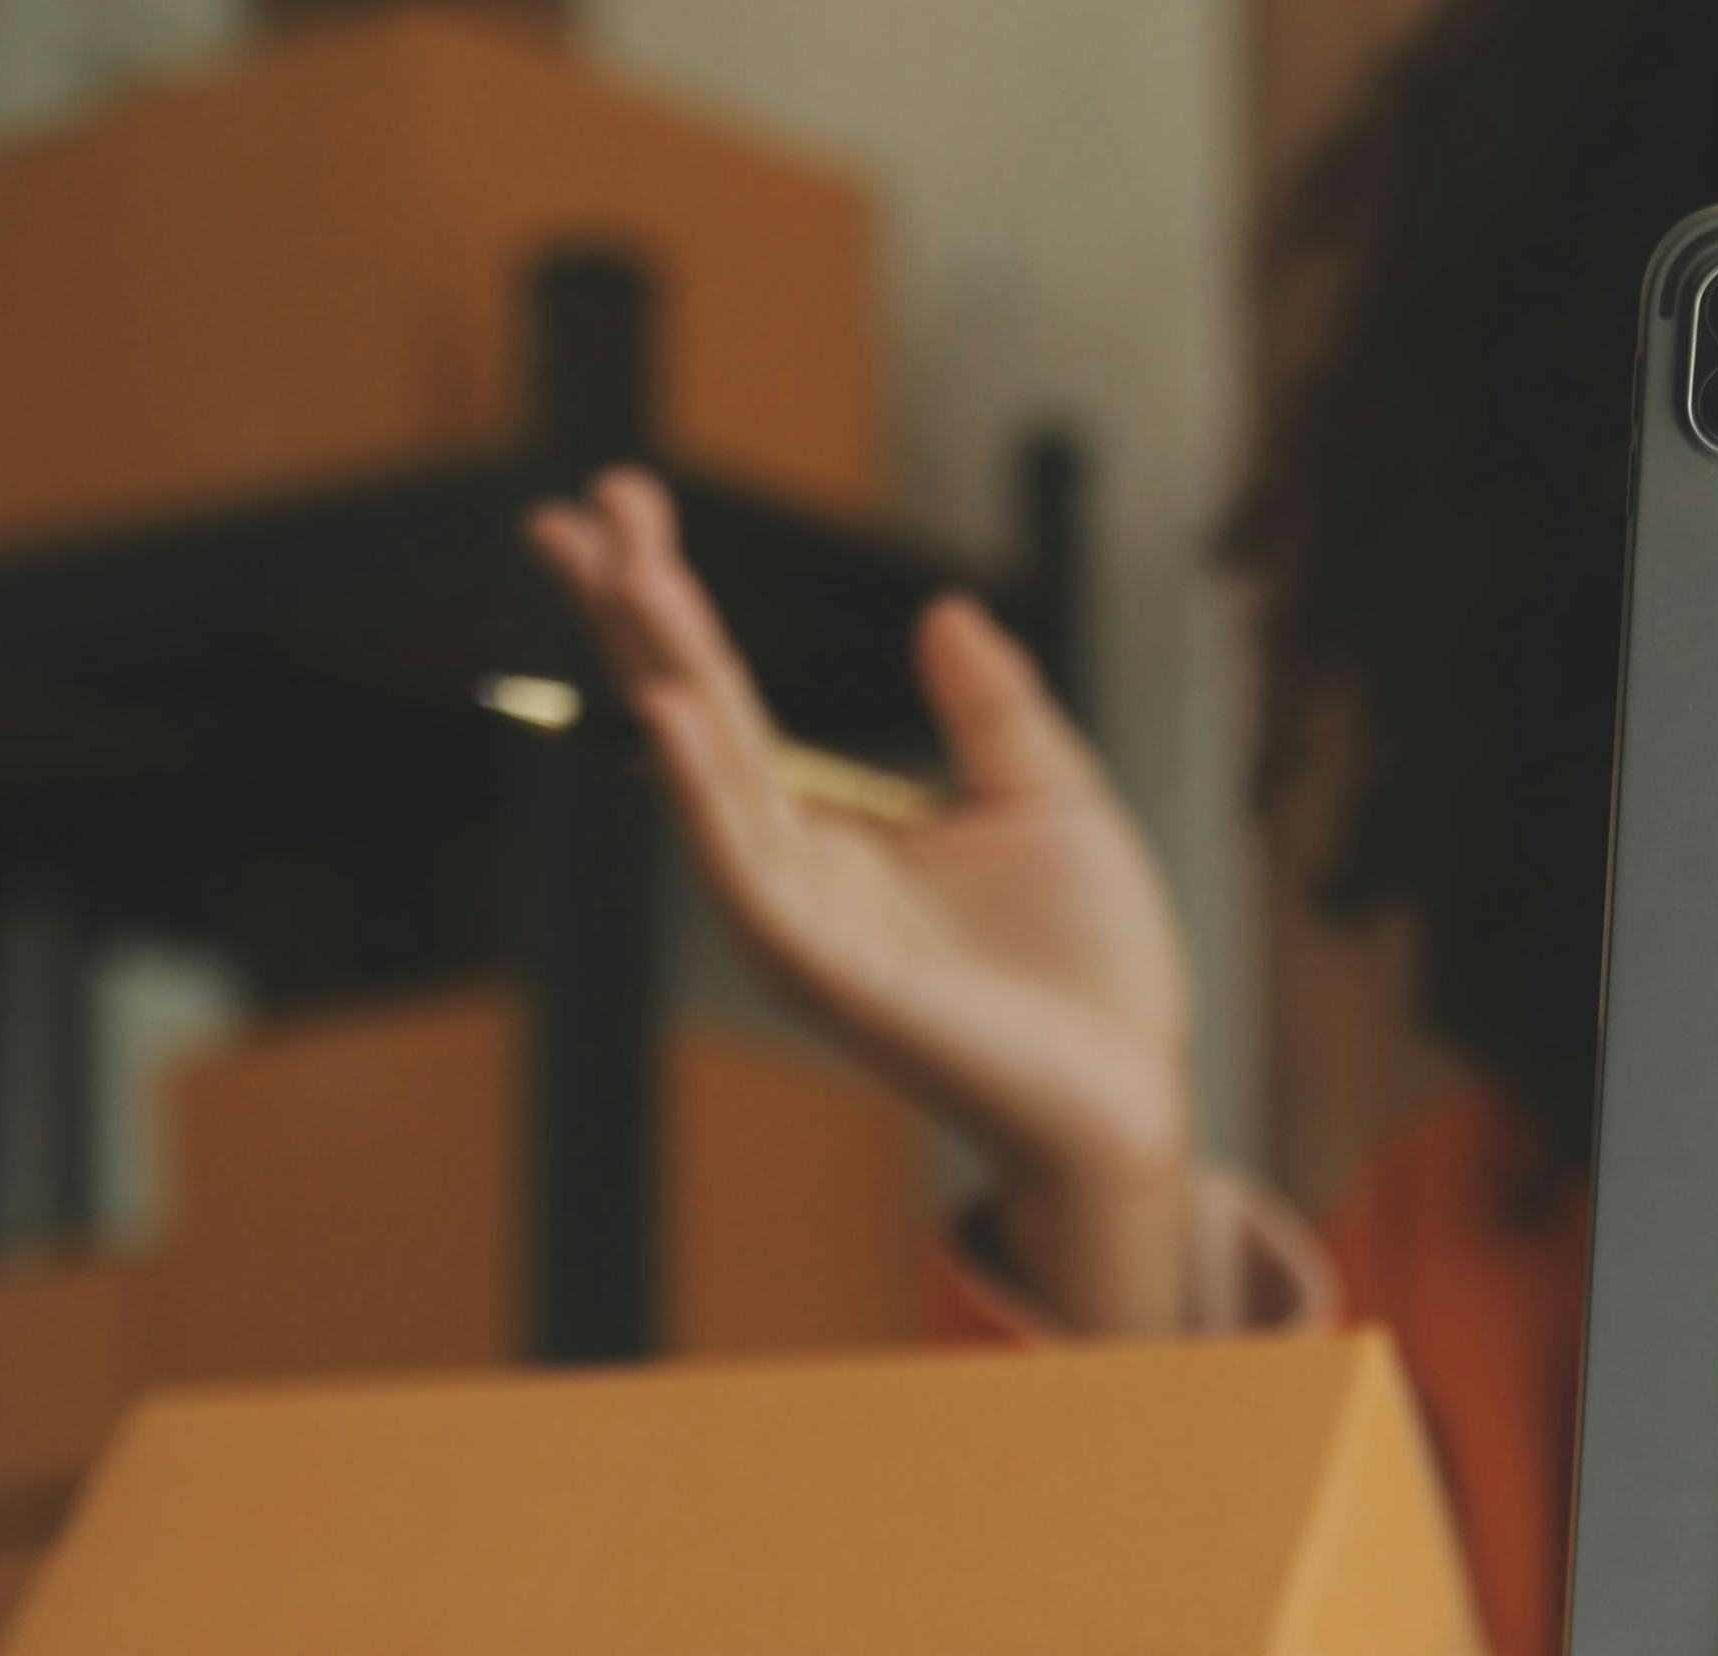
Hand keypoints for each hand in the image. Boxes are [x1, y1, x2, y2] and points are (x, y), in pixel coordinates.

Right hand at [524, 467, 1194, 1331]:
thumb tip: (942, 609)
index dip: (671, 607)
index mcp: (837, 825)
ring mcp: (800, 921)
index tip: (626, 505)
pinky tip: (668, 714)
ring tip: (628, 572)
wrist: (1129, 1089)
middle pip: (691, 718)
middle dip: (637, 613)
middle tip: (588, 504)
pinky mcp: (826, 973)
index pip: (728, 697)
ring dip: (662, 671)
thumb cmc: (1089, 965)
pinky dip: (700, 794)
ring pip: (705, 778)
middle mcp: (794, 867)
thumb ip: (991, 709)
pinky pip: (746, 872)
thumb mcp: (1050, 797)